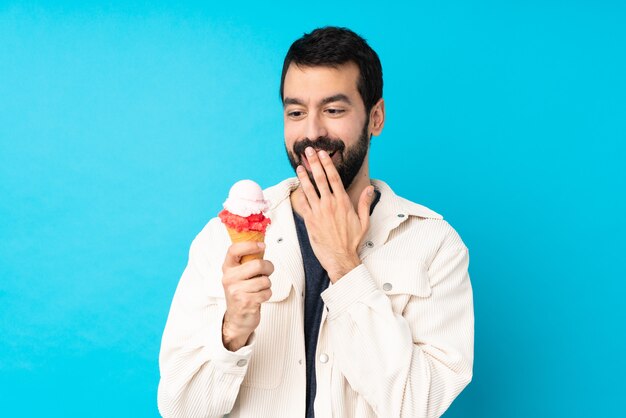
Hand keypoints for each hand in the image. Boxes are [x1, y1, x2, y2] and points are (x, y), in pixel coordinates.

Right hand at [221, 241, 273, 350]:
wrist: (237, 319)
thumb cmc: (242, 293)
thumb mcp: (240, 275)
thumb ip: (247, 261)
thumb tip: (261, 245)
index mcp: (227, 268)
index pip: (234, 250)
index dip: (250, 245)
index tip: (262, 246)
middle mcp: (229, 278)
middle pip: (257, 264)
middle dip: (269, 268)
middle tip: (267, 271)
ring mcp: (236, 291)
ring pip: (265, 280)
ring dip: (267, 284)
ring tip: (259, 288)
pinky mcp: (246, 302)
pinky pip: (267, 292)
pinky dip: (267, 294)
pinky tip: (259, 297)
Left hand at [293, 147, 373, 281]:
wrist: (340, 257)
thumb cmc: (352, 241)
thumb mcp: (364, 221)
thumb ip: (365, 203)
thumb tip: (371, 189)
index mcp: (343, 202)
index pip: (334, 178)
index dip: (327, 164)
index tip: (323, 154)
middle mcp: (330, 204)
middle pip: (320, 179)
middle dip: (314, 163)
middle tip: (309, 151)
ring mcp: (318, 212)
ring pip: (309, 189)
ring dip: (304, 176)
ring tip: (299, 165)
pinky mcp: (310, 221)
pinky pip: (303, 204)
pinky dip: (299, 193)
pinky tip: (297, 186)